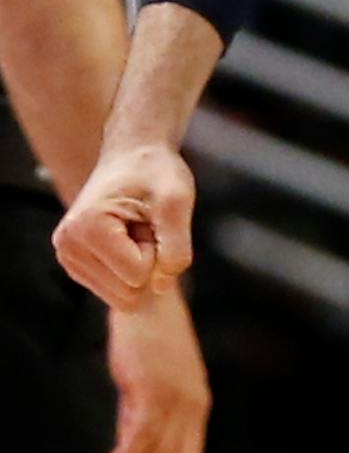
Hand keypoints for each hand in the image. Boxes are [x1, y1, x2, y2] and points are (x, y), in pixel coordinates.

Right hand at [54, 140, 196, 307]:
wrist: (135, 156)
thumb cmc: (156, 173)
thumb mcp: (177, 203)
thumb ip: (176, 248)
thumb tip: (161, 287)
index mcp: (86, 228)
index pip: (138, 275)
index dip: (156, 249)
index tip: (148, 218)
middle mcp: (67, 246)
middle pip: (128, 292)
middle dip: (147, 262)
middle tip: (143, 225)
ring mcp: (68, 257)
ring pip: (124, 296)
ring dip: (139, 265)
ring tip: (135, 230)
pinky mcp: (76, 264)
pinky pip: (118, 292)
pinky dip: (130, 269)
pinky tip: (126, 239)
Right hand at [104, 287, 208, 452]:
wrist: (148, 298)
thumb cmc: (148, 341)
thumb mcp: (148, 383)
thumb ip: (140, 416)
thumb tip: (129, 451)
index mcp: (196, 405)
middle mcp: (191, 403)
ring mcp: (173, 394)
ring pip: (158, 450)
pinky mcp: (152, 383)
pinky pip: (142, 428)